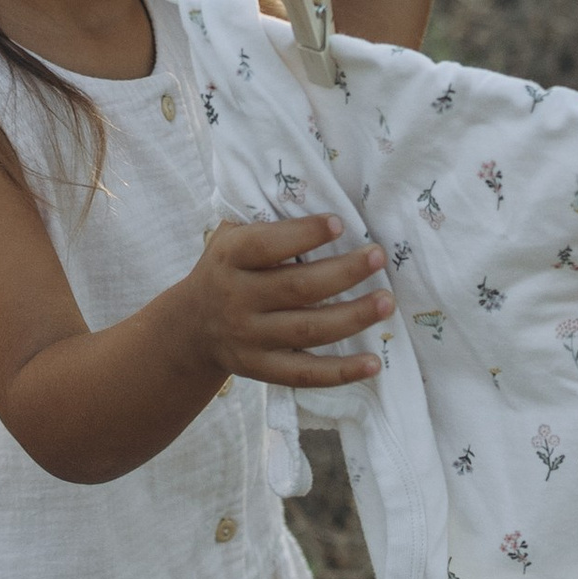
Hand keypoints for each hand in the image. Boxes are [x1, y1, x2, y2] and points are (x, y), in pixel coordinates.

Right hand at [181, 213, 390, 390]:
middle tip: (378, 256)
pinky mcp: (262, 369)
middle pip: (298, 288)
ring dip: (353, 317)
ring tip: (387, 301)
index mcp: (229, 257)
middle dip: (344, 272)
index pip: (267, 245)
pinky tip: (373, 363)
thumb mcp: (230, 239)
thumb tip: (323, 204)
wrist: (191, 327)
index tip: (340, 223)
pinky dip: (341, 372)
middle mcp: (237, 298)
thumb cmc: (227, 269)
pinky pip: (305, 374)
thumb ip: (264, 224)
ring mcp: (250, 338)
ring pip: (308, 330)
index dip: (304, 234)